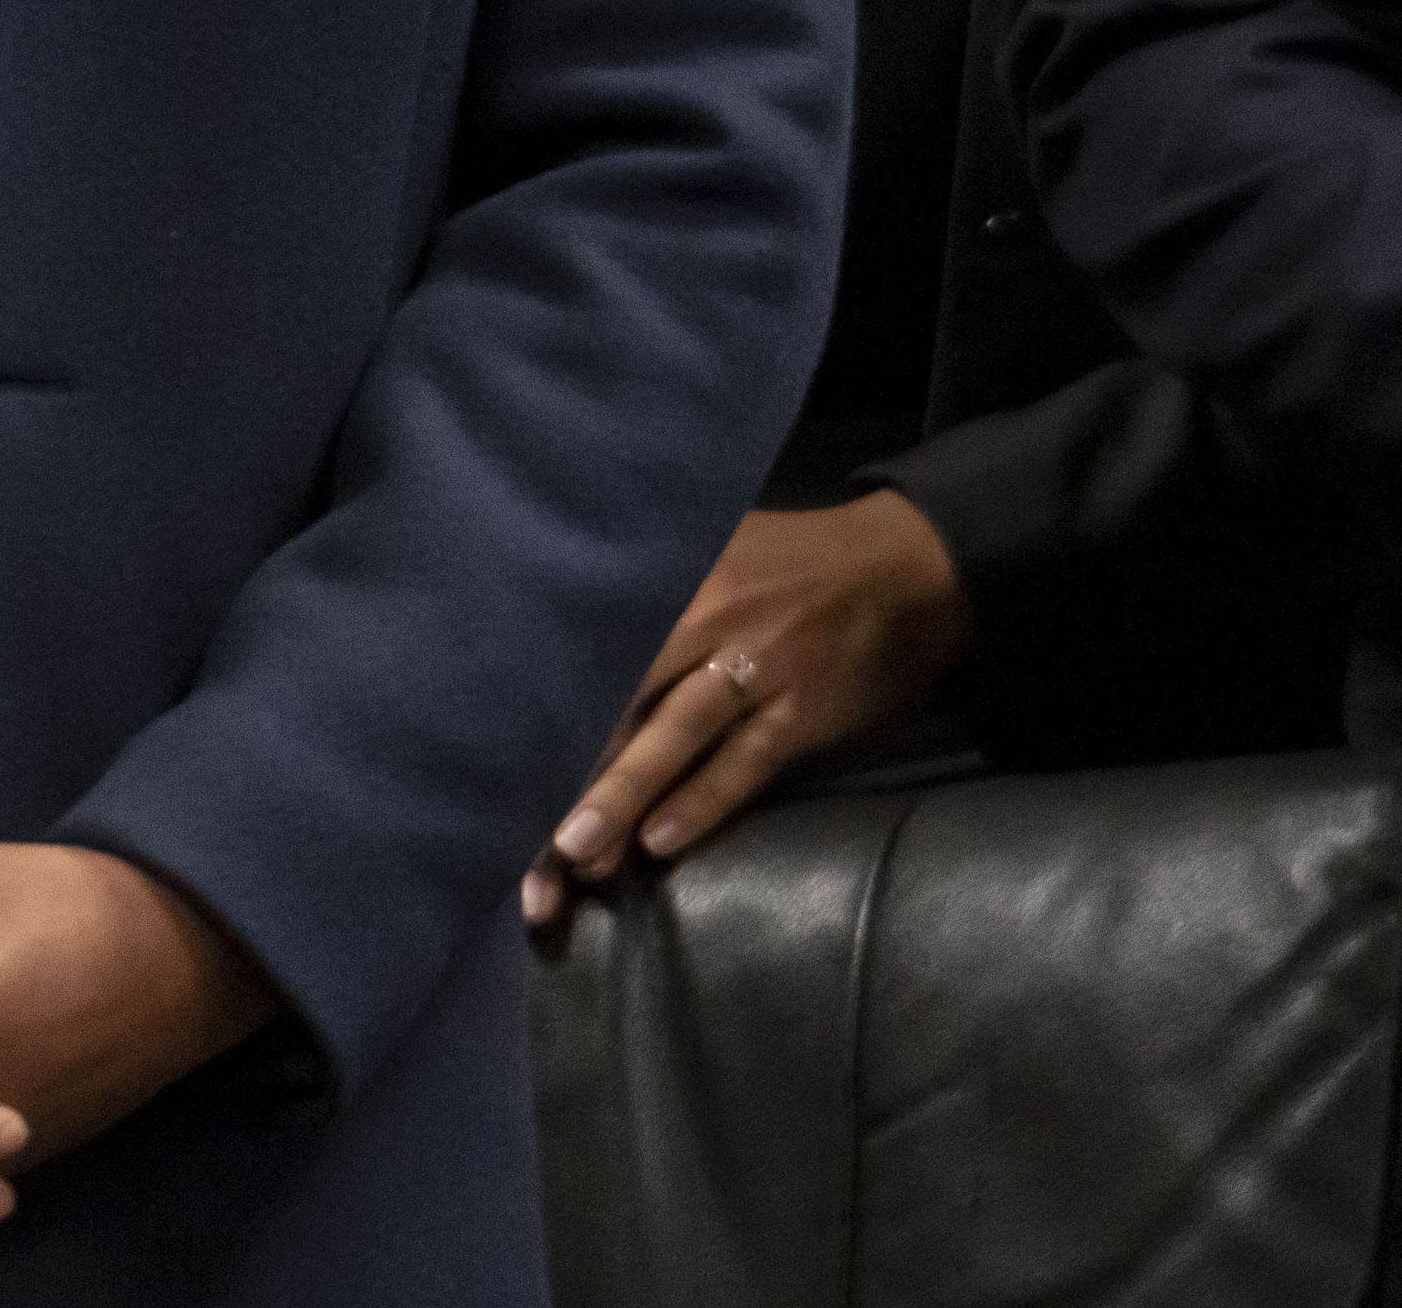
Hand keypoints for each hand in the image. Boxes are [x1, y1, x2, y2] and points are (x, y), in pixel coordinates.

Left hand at [526, 494, 969, 925]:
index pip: (587, 649)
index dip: (539, 713)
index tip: (491, 769)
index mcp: (671, 574)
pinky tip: (660, 844)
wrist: (910, 567)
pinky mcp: (804, 707)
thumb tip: (557, 634)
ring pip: (675, 734)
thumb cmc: (793, 563)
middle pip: (618, 699)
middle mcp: (706, 614)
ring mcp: (757, 663)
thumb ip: (647, 587)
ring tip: (576, 856)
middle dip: (569, 773)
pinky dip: (702, 801)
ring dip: (623, 795)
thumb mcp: (715, 545)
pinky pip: (744, 761)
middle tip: (524, 844)